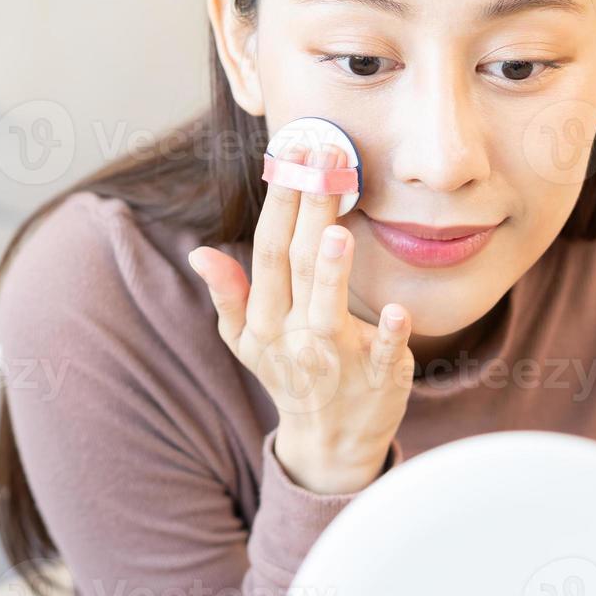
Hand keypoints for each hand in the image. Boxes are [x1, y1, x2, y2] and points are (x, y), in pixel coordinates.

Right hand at [186, 142, 414, 494]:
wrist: (330, 441)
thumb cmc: (291, 374)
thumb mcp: (247, 341)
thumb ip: (228, 295)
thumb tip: (198, 253)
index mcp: (264, 320)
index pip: (269, 251)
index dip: (280, 202)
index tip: (291, 154)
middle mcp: (296, 335)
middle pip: (301, 265)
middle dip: (311, 210)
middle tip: (325, 158)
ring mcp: (338, 357)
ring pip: (330, 309)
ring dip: (334, 272)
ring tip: (339, 229)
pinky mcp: (379, 376)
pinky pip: (383, 353)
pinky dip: (388, 334)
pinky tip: (396, 310)